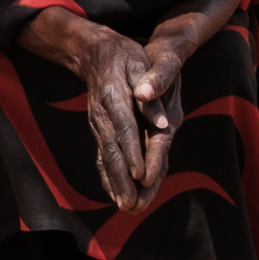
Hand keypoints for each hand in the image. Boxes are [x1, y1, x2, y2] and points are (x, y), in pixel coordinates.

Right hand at [18, 8, 182, 206]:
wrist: (93, 53)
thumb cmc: (122, 56)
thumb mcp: (138, 63)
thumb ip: (150, 90)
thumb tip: (164, 121)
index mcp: (113, 97)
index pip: (125, 129)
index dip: (133, 153)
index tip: (141, 175)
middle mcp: (102, 115)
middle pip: (112, 151)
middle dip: (123, 179)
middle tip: (133, 203)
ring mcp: (97, 124)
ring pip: (105, 157)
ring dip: (115, 183)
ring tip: (127, 206)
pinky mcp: (98, 130)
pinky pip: (101, 156)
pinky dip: (108, 176)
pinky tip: (115, 194)